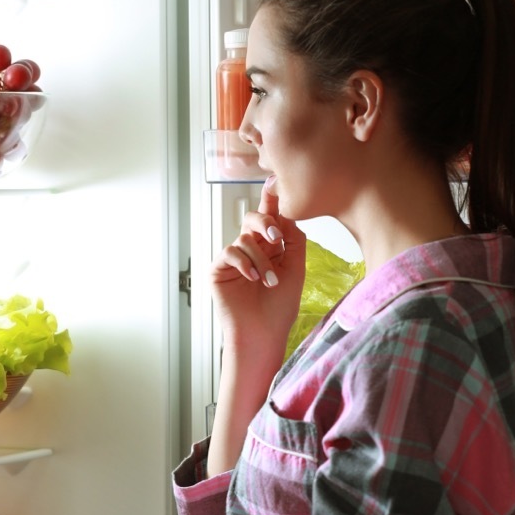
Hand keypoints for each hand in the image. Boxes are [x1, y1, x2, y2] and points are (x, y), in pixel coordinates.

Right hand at [211, 175, 305, 353]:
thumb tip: (287, 213)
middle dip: (265, 223)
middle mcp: (251, 249)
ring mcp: (234, 259)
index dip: (272, 199)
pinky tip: (254, 279)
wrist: (263, 334)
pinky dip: (244, 263)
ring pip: (245, 239)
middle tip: (276, 237)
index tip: (275, 180)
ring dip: (261, 260)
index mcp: (271, 247)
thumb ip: (293, 240)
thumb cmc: (280, 308)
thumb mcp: (295, 269)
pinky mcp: (219, 269)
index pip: (271, 217)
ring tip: (270, 282)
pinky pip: (230, 252)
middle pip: (253, 218)